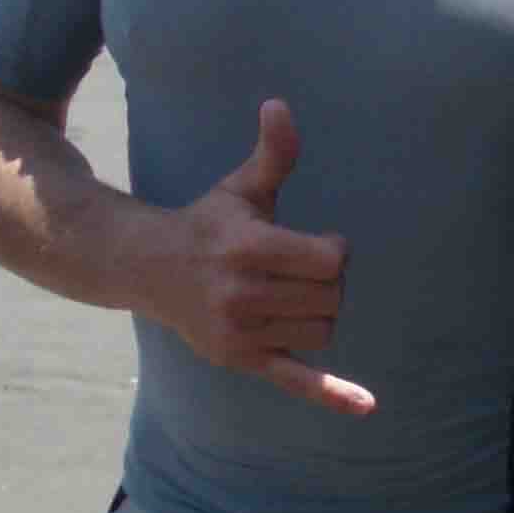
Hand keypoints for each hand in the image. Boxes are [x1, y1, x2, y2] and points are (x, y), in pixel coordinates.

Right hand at [145, 101, 373, 412]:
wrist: (146, 267)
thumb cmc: (208, 223)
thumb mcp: (240, 187)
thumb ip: (272, 153)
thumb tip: (280, 105)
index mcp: (249, 248)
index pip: (329, 261)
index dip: (335, 253)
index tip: (319, 246)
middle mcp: (242, 293)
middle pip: (331, 299)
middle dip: (329, 284)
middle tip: (302, 273)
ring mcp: (239, 332)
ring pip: (321, 332)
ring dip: (319, 316)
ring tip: (292, 298)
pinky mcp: (239, 359)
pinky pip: (294, 381)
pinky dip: (331, 394)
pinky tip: (366, 406)